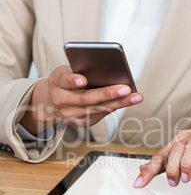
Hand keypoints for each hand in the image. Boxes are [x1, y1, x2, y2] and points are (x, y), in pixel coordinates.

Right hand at [20, 65, 142, 134]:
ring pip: (97, 109)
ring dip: (119, 103)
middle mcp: (61, 102)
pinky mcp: (81, 123)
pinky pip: (100, 114)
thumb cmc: (64, 81)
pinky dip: (115, 107)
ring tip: (135, 97)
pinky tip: (128, 101)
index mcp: (56, 83)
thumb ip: (80, 71)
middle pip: (86, 98)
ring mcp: (70, 115)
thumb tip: (107, 71)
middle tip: (126, 88)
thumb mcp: (65, 71)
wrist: (51, 101)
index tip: (82, 79)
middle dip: (108, 93)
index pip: (64, 81)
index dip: (73, 81)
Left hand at [133, 115, 190, 187]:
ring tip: (186, 179)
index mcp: (178, 141)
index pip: (159, 155)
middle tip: (173, 182)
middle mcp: (189, 139)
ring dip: (186, 166)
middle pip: (174, 150)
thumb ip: (164, 161)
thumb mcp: (182, 150)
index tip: (138, 183)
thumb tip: (143, 169)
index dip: (148, 170)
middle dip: (171, 169)